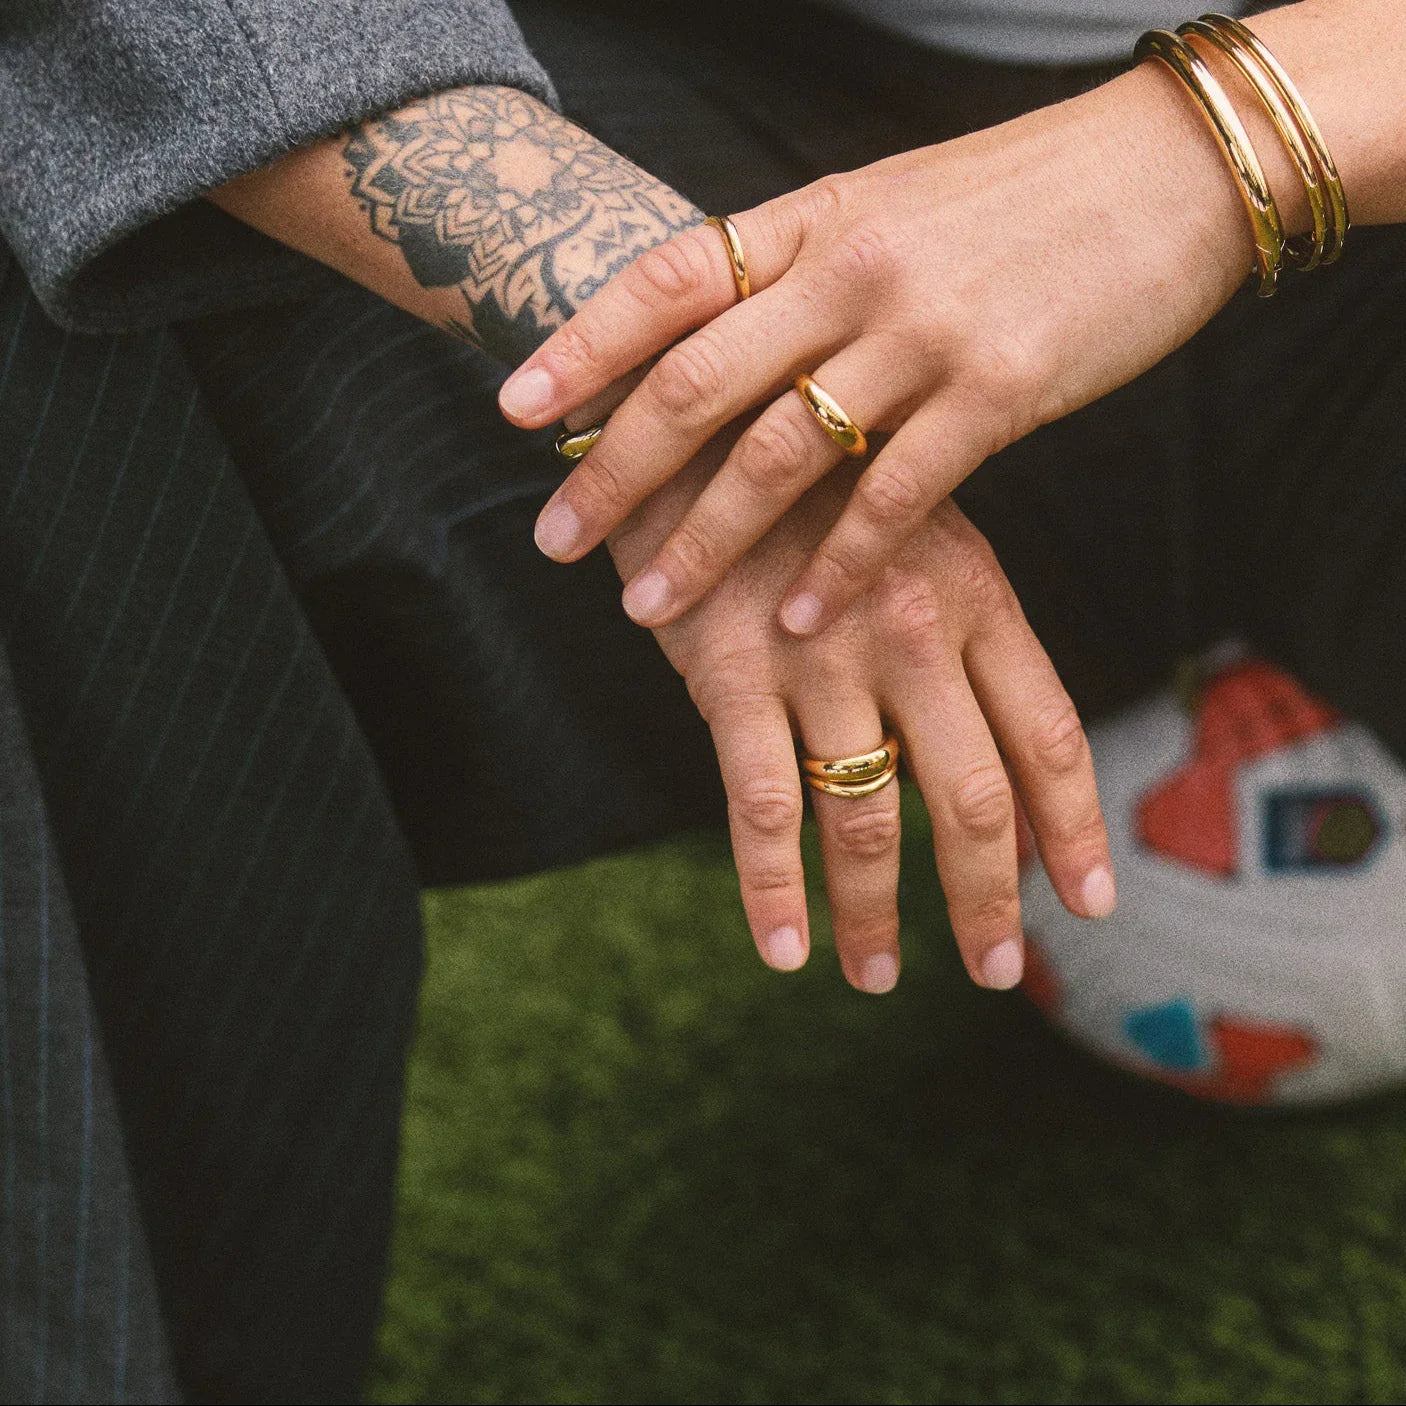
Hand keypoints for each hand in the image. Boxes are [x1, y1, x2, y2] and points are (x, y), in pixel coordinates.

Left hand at [502, 59, 1261, 637]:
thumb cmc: (1021, 198)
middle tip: (554, 540)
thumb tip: (724, 339)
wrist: (1171, 168)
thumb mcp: (889, 206)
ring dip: (706, 541)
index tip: (515, 410)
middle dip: (614, 470)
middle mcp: (851, 270)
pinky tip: (800, 618)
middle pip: (698, 382)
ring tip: (648, 607)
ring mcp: (923, 330)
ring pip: (780, 452)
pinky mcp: (999, 390)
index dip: (583, 346)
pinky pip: (894, 495)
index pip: (667, 281)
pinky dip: (841, 564)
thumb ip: (804, 272)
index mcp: (813, 219)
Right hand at [611, 431, 1116, 992]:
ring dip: (875, 915)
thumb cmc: (815, 473)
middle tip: (992, 972)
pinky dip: (774, 889)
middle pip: (972, 801)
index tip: (1088, 902)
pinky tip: (784, 950)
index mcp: (975, 595)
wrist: (701, 402)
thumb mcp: (916, 522)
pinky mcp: (733, 672)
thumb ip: (958, 622)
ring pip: (869, 819)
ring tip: (873, 977)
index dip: (1072, 828)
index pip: (1048, 735)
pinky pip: (762, 807)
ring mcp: (823, 656)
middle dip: (988, 903)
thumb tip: (989, 735)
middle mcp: (915, 634)